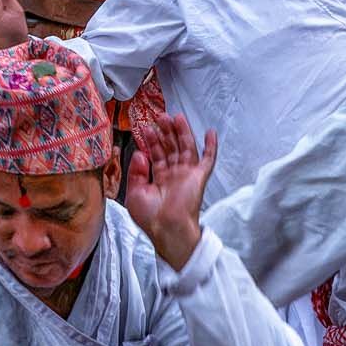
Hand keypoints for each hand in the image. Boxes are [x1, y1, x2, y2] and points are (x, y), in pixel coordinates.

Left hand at [124, 111, 219, 271]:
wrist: (166, 228)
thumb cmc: (150, 217)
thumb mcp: (134, 193)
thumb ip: (136, 172)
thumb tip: (140, 153)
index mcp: (159, 179)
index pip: (156, 155)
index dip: (151, 141)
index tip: (145, 128)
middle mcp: (173, 175)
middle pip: (171, 148)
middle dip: (166, 132)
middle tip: (160, 117)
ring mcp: (186, 174)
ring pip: (185, 148)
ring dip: (182, 132)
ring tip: (175, 117)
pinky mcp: (199, 177)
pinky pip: (208, 159)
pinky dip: (211, 146)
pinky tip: (210, 132)